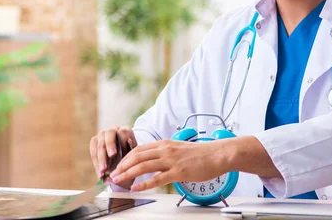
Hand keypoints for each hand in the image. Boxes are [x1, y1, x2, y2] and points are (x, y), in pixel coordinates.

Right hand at [89, 126, 136, 188]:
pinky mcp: (94, 141)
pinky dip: (97, 164)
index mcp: (125, 130)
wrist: (121, 161)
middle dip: (110, 146)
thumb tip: (129, 141)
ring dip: (101, 159)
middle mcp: (113, 129)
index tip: (124, 155)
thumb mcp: (133, 155)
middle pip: (109, 134)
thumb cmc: (129, 157)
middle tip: (112, 156)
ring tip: (103, 172)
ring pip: (100, 144)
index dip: (123, 143)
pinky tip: (100, 174)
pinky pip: (93, 151)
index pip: (123, 132)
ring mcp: (102, 134)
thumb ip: (131, 149)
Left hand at [108, 139, 228, 191]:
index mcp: (165, 144)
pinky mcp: (178, 172)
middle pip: (137, 156)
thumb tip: (156, 160)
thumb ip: (167, 153)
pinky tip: (136, 187)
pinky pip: (157, 178)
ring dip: (128, 174)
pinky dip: (144, 183)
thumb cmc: (202, 154)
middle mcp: (166, 150)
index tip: (119, 166)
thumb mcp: (180, 149)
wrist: (218, 154)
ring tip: (119, 181)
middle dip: (122, 166)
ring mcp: (172, 161)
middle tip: (113, 175)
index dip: (126, 158)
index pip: (139, 149)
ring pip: (143, 166)